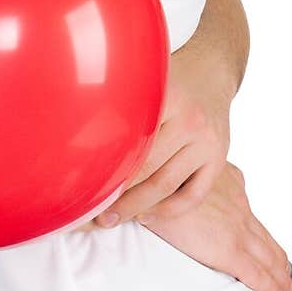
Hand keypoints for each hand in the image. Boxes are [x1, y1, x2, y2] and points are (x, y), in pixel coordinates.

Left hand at [95, 45, 230, 227]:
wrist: (212, 71)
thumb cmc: (168, 78)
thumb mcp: (144, 77)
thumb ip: (116, 98)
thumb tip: (72, 125)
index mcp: (167, 97)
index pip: (131, 140)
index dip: (105, 164)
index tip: (83, 182)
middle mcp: (190, 121)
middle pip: (147, 167)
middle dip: (118, 193)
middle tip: (92, 211)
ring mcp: (208, 143)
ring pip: (167, 185)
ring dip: (137, 207)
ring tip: (112, 219)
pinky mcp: (219, 159)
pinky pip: (194, 195)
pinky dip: (169, 210)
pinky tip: (147, 215)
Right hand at [144, 163, 291, 290]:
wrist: (159, 185)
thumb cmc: (168, 175)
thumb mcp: (195, 166)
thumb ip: (208, 175)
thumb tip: (210, 178)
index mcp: (232, 192)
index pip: (255, 222)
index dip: (266, 240)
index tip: (273, 252)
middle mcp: (240, 213)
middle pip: (268, 242)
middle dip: (278, 261)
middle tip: (286, 276)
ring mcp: (238, 233)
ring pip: (269, 259)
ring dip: (280, 275)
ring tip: (286, 288)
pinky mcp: (229, 253)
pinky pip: (257, 275)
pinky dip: (271, 286)